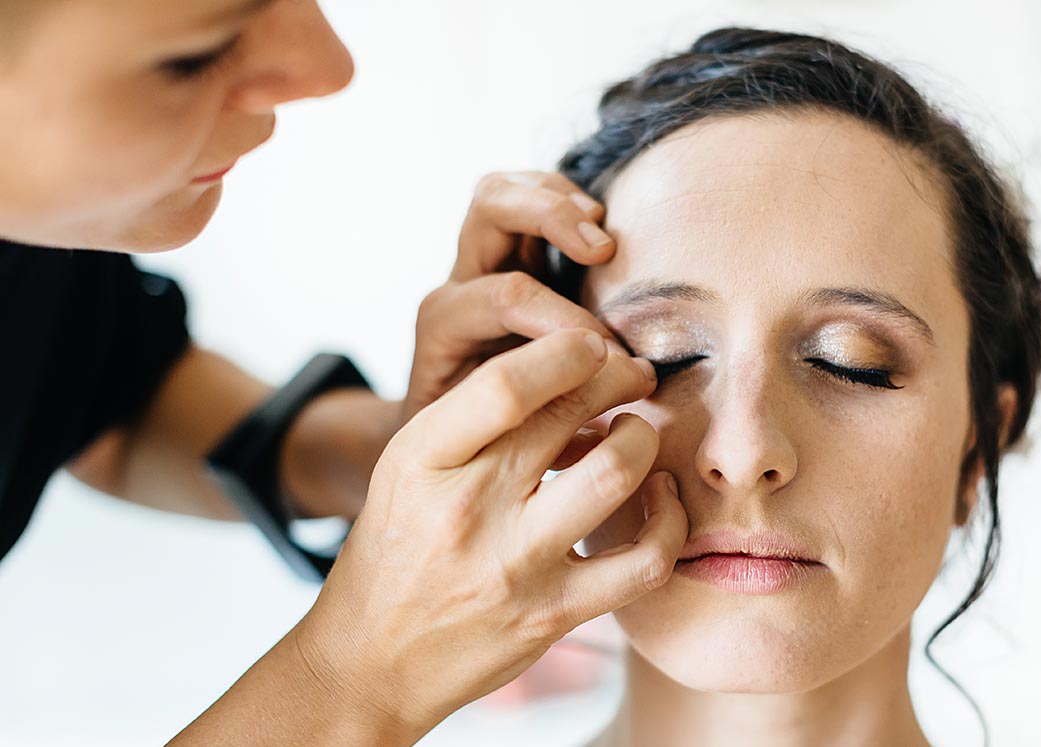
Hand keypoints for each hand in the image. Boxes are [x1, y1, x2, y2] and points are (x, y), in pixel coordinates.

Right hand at [292, 329, 687, 741]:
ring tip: (637, 432)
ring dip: (642, 438)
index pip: (507, 384)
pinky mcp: (555, 612)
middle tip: (632, 375)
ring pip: (615, 472)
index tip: (591, 345)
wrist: (371, 661)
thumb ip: (475, 418)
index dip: (567, 351)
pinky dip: (669, 520)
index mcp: (422, 458)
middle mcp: (468, 507)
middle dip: (618, 378)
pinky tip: (659, 498)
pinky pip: (644, 559)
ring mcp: (515, 564)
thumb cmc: (398, 549)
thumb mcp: (408, 468)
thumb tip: (571, 368)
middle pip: (569, 413)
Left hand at [402, 171, 618, 424]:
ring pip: (505, 189)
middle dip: (551, 217)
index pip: (507, 296)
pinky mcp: (508, 251)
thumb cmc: (473, 441)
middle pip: (490, 208)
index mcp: (445, 324)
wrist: (435, 433)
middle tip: (603, 251)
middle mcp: (458, 281)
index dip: (566, 321)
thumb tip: (607, 434)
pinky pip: (528, 195)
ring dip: (560, 199)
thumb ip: (543, 427)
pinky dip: (567, 200)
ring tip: (604, 235)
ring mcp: (479, 260)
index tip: (612, 358)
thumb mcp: (495, 439)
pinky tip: (602, 227)